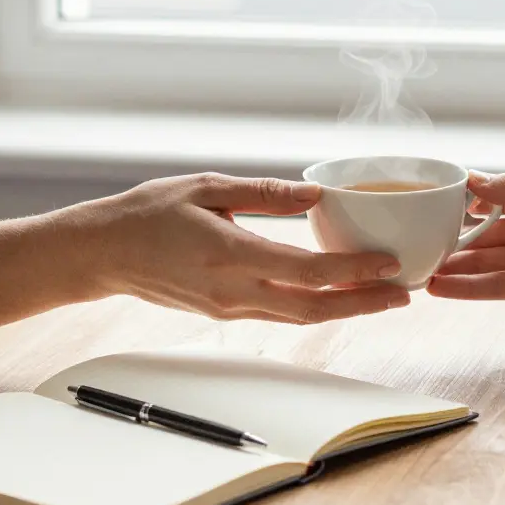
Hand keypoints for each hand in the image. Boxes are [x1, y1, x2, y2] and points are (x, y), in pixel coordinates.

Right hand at [67, 173, 409, 322]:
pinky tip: (336, 296)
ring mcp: (229, 309)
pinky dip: (314, 308)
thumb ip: (264, 193)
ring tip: (382, 297)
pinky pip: (279, 315)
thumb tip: (316, 194)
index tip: (390, 263)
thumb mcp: (206, 187)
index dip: (355, 270)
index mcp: (231, 255)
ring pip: (299, 317)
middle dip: (364, 303)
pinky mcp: (223, 313)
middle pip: (314, 308)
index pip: (308, 271)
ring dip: (344, 309)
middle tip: (405, 294)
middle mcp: (234, 292)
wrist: (100, 254)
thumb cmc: (147, 213)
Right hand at [427, 172, 504, 305]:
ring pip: (482, 263)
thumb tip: (471, 181)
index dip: (455, 204)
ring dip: (450, 268)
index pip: (484, 198)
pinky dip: (469, 289)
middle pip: (477, 235)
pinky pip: (497, 288)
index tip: (421, 206)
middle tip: (407, 247)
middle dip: (444, 242)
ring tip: (414, 273)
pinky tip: (441, 289)